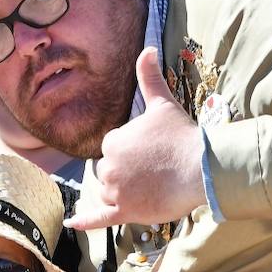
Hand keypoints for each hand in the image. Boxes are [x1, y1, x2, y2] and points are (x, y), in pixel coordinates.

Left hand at [65, 48, 206, 229]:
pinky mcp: (124, 212)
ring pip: (110, 192)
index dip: (133, 150)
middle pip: (110, 171)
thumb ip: (149, 75)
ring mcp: (115, 191)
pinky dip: (85, 221)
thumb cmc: (181, 135)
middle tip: (155, 168)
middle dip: (127, 171)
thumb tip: (147, 48)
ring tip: (150, 185)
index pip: (114, 148)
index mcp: (112, 141)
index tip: (152, 150)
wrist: (199, 168)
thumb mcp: (163, 103)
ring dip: (124, 191)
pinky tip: (71, 223)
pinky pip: (99, 218)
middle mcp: (107, 167)